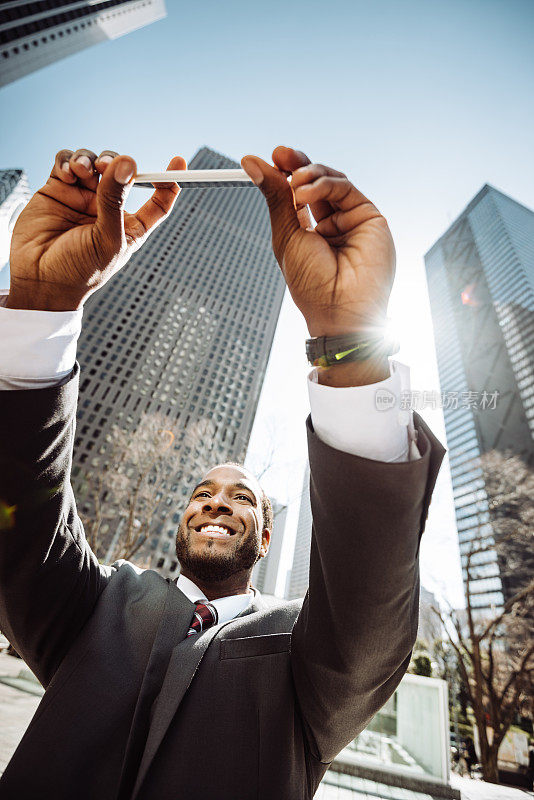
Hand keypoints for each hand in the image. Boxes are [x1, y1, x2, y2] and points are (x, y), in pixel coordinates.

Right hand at [7, 148, 185, 310]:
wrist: (39, 281)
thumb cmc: (78, 271)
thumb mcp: (106, 239)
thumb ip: (115, 201)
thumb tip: (127, 163)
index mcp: (130, 226)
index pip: (157, 200)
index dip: (169, 180)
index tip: (178, 162)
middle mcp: (108, 209)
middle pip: (122, 172)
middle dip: (116, 163)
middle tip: (105, 167)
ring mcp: (83, 197)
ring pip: (94, 162)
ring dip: (89, 159)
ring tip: (82, 169)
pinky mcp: (58, 190)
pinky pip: (67, 162)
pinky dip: (68, 160)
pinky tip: (67, 172)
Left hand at [241, 146, 394, 338]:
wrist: (339, 308)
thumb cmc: (312, 283)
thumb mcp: (286, 235)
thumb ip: (275, 196)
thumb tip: (251, 161)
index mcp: (310, 232)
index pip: (298, 194)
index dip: (285, 174)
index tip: (270, 158)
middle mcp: (332, 224)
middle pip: (316, 182)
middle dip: (297, 165)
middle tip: (280, 154)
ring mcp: (351, 220)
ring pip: (331, 181)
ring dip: (309, 175)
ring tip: (294, 185)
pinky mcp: (369, 217)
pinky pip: (345, 188)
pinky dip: (323, 185)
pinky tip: (305, 194)